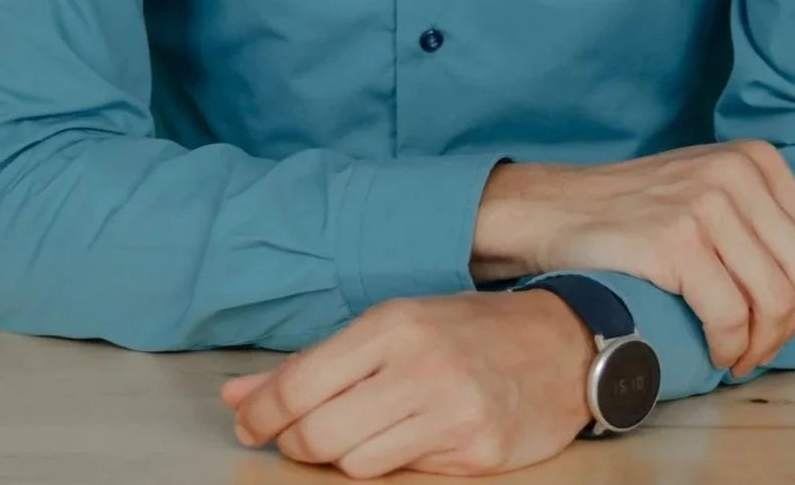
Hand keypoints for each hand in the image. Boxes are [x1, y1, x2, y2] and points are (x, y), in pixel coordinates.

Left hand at [223, 289, 593, 477]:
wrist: (559, 344)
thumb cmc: (465, 331)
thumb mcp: (390, 327)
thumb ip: (311, 363)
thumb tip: (235, 396)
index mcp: (392, 324)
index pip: (301, 382)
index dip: (261, 414)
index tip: (248, 426)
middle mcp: (419, 365)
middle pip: (319, 433)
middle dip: (295, 443)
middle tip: (297, 436)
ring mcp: (450, 412)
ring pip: (354, 463)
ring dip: (343, 455)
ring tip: (360, 430)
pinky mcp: (475, 453)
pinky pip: (402, 475)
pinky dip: (390, 463)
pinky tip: (407, 437)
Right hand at [473, 141, 794, 376]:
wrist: (558, 208)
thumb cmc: (641, 208)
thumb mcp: (719, 194)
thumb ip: (785, 221)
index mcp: (756, 158)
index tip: (777, 319)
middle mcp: (736, 173)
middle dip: (788, 328)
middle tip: (756, 346)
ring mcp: (705, 204)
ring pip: (774, 301)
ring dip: (760, 344)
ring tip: (738, 354)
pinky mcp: (675, 240)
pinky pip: (730, 316)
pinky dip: (728, 345)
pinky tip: (715, 349)